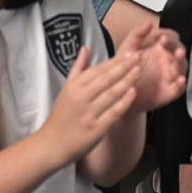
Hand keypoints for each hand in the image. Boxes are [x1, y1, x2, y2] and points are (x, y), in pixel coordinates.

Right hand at [38, 48, 140, 165]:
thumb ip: (77, 68)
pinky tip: (133, 93)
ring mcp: (89, 114)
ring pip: (111, 94)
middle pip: (106, 79)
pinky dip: (124, 102)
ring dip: (127, 81)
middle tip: (138, 56)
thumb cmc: (61, 116)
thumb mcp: (66, 89)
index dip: (114, 61)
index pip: (97, 70)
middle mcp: (81, 98)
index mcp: (74, 87)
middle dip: (123, 67)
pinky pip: (113, 113)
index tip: (128, 52)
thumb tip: (85, 48)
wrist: (52, 144)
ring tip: (139, 70)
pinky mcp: (96, 129)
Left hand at [115, 22, 188, 111]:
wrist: (118, 91)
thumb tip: (149, 23)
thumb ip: (137, 34)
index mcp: (160, 49)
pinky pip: (178, 89)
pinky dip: (180, 85)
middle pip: (179, 51)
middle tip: (166, 43)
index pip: (172, 38)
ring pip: (181, 68)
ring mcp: (170, 77)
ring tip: (178, 54)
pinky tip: (179, 80)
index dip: (168, 35)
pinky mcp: (168, 92)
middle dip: (175, 45)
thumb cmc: (126, 67)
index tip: (159, 36)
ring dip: (180, 61)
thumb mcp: (128, 48)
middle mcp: (168, 61)